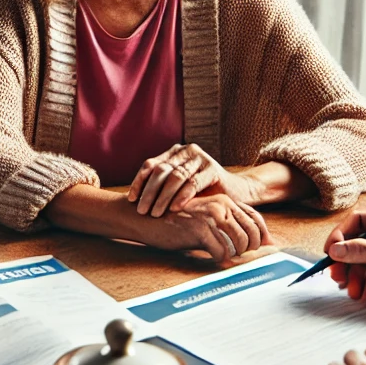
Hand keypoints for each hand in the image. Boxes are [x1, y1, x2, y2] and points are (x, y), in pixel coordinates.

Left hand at [128, 143, 256, 215]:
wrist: (233, 194)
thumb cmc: (201, 195)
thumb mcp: (177, 189)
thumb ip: (160, 188)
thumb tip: (132, 201)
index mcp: (174, 153)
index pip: (150, 165)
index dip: (139, 182)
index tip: (131, 199)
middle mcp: (186, 151)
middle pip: (161, 171)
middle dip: (149, 192)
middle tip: (142, 211)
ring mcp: (200, 158)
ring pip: (175, 177)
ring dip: (163, 197)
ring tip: (155, 213)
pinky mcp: (212, 168)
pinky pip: (193, 183)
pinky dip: (182, 196)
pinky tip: (175, 208)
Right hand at [136, 193, 271, 260]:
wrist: (145, 217)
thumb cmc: (174, 221)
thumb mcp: (203, 219)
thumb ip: (225, 226)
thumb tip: (249, 245)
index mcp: (224, 200)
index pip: (255, 217)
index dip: (264, 235)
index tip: (265, 248)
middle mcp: (221, 204)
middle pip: (253, 232)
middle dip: (252, 250)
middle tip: (242, 259)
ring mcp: (210, 215)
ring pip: (240, 243)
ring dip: (236, 255)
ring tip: (225, 258)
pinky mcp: (199, 228)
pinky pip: (221, 251)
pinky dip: (219, 259)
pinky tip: (212, 259)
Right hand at [324, 209, 365, 319]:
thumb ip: (364, 251)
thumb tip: (336, 250)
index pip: (358, 221)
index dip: (341, 235)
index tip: (331, 251)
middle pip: (356, 244)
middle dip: (345, 261)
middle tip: (336, 275)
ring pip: (360, 263)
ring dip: (353, 277)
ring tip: (351, 290)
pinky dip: (363, 287)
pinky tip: (363, 295)